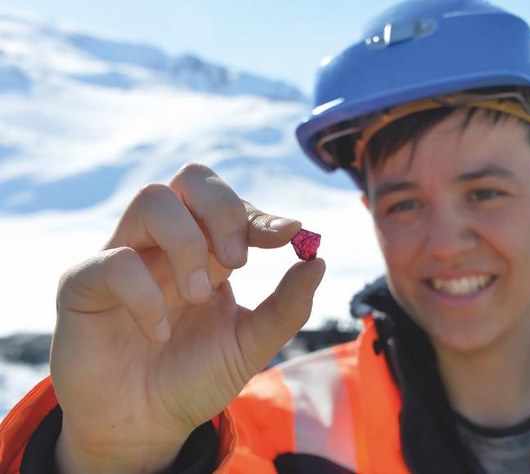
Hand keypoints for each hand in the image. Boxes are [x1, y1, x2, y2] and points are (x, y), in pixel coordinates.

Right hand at [50, 164, 324, 472]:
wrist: (146, 426)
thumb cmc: (196, 378)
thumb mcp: (250, 344)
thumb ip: (287, 306)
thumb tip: (320, 260)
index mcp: (208, 251)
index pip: (231, 204)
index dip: (259, 213)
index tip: (288, 235)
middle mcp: (167, 244)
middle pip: (191, 178)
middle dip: (223, 209)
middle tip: (237, 261)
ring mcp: (125, 255)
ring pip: (152, 199)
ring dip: (187, 244)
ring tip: (198, 296)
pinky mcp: (84, 282)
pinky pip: (115, 261)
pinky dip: (146, 295)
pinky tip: (160, 334)